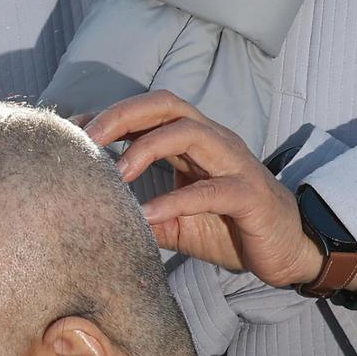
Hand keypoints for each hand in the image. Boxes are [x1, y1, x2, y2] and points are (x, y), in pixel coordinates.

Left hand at [83, 90, 324, 288]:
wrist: (285, 251)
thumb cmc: (226, 227)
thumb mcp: (172, 220)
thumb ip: (138, 211)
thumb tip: (93, 214)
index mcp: (192, 142)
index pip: (148, 112)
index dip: (108, 117)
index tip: (71, 133)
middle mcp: (214, 142)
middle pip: (167, 104)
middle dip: (122, 116)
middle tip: (86, 140)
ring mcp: (234, 164)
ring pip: (190, 132)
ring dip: (145, 149)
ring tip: (115, 176)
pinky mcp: (249, 195)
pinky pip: (210, 190)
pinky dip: (173, 201)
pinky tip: (145, 216)